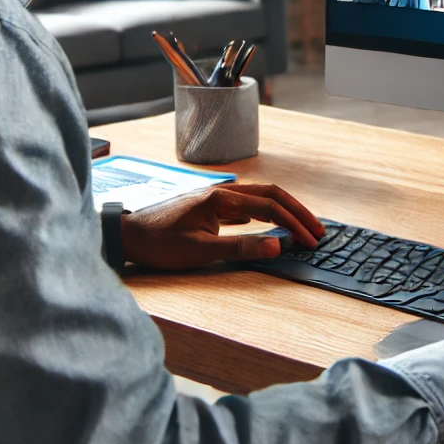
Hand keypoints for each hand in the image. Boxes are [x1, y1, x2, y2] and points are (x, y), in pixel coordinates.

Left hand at [121, 183, 324, 269]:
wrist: (125, 235)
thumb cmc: (158, 243)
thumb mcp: (199, 251)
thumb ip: (240, 247)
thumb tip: (277, 245)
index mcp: (222, 198)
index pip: (270, 208)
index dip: (294, 224)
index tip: (311, 240)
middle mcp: (221, 192)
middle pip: (271, 194)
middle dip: (298, 211)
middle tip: (318, 230)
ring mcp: (215, 198)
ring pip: (259, 197)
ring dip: (283, 210)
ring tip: (300, 225)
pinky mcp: (208, 207)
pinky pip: (246, 205)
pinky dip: (265, 212)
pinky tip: (266, 224)